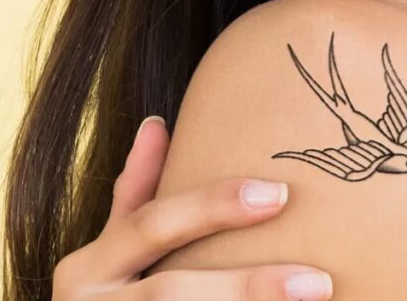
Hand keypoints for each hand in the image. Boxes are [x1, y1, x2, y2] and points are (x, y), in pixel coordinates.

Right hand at [52, 116, 332, 299]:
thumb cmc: (110, 299)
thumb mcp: (111, 250)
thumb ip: (135, 193)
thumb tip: (158, 123)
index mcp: (88, 270)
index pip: (154, 224)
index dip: (213, 206)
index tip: (280, 194)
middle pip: (174, 294)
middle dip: (247, 288)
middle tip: (319, 281)